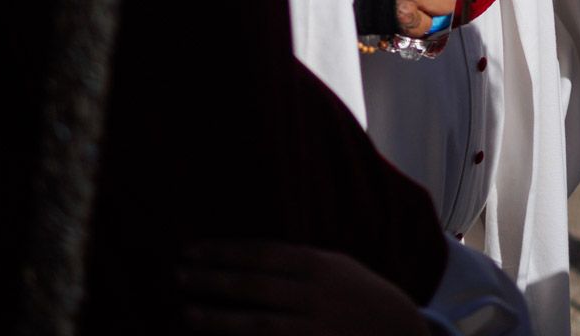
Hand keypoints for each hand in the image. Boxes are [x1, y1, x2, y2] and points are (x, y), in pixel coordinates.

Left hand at [178, 240, 427, 335]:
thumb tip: (248, 255)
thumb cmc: (361, 294)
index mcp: (319, 265)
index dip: (223, 252)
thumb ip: (298, 261)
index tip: (191, 251)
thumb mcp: (336, 265)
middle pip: (253, 286)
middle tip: (178, 276)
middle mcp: (315, 296)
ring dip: (218, 319)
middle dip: (212, 281)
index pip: (261, 253)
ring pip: (257, 325)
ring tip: (187, 313)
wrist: (401, 334)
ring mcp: (315, 329)